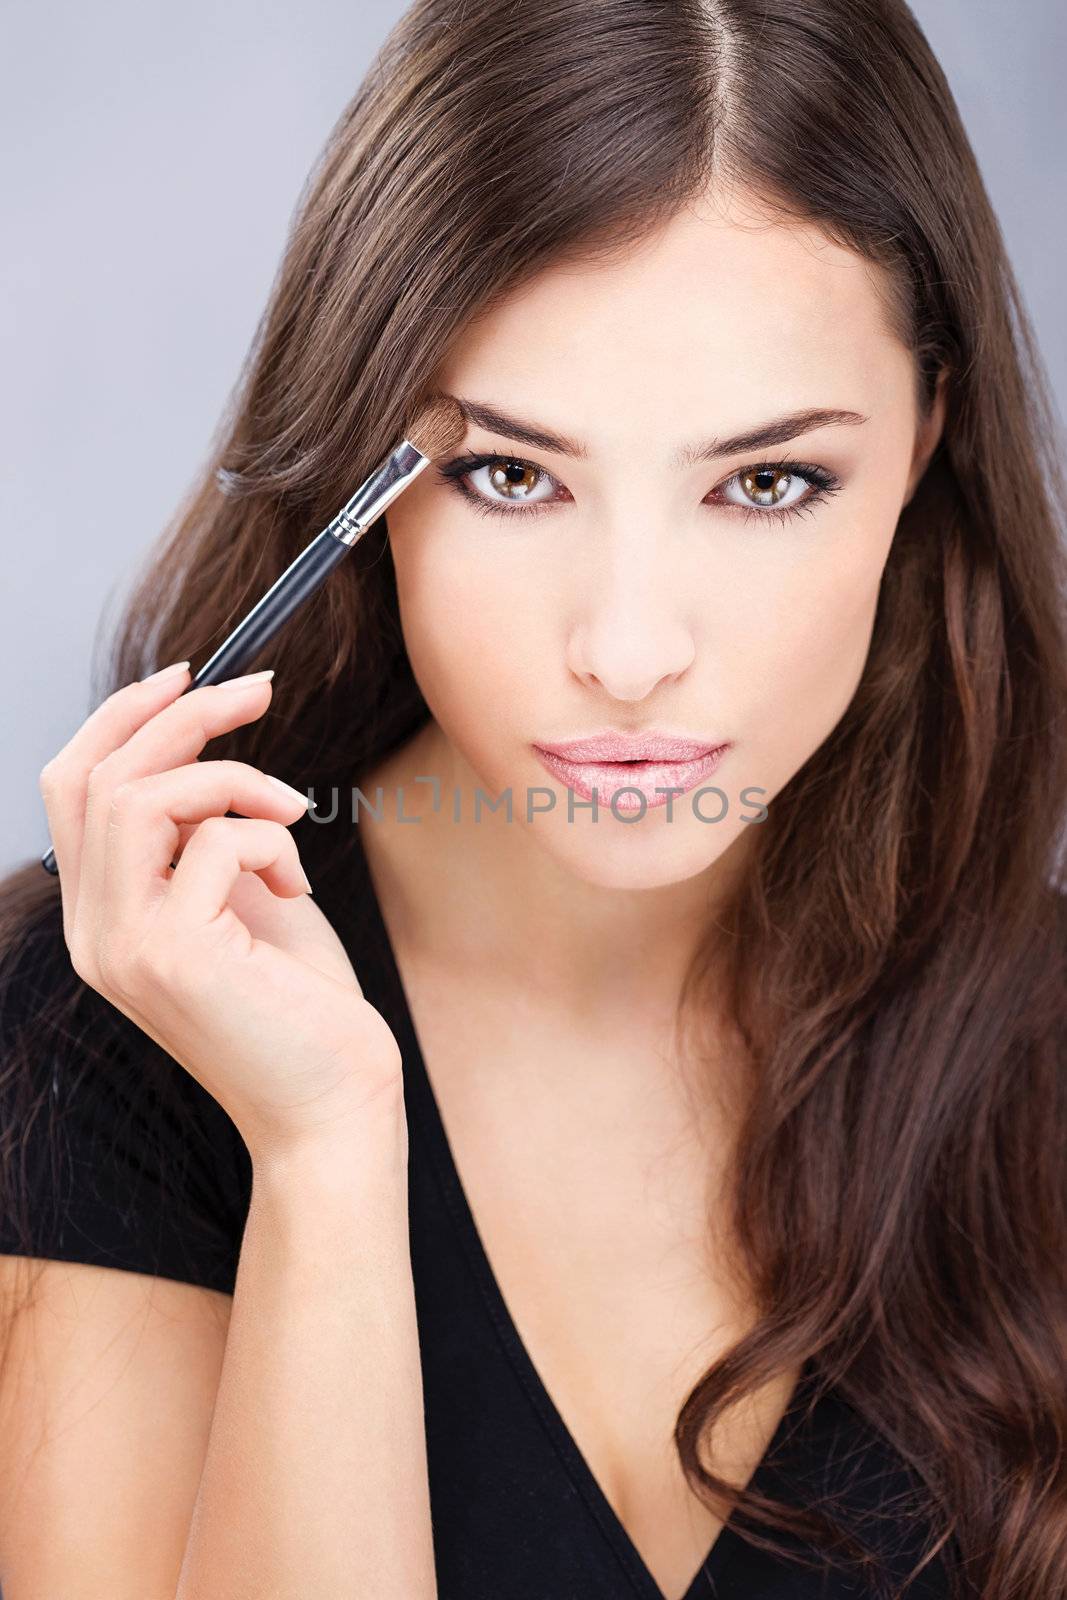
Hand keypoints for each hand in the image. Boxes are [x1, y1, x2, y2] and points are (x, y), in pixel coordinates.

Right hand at [39, 664, 403, 1163]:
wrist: (334, 1108)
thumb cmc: (303, 1007)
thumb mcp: (245, 902)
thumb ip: (209, 837)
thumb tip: (204, 753)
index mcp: (104, 919)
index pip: (72, 788)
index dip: (124, 717)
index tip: (192, 676)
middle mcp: (97, 934)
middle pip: (97, 776)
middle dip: (185, 715)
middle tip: (261, 691)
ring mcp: (126, 947)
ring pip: (139, 796)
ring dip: (232, 776)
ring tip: (293, 810)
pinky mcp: (175, 955)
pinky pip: (215, 840)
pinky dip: (271, 838)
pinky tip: (298, 885)